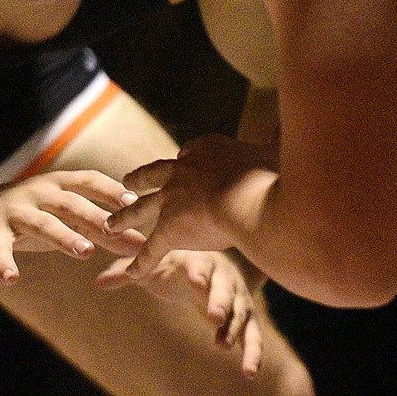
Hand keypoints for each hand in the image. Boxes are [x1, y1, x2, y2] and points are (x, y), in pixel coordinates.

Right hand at [0, 169, 144, 284]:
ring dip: (64, 236)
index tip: (136, 202)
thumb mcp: (60, 218)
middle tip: (123, 234)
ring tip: (85, 252)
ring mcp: (12, 211)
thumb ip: (96, 227)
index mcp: (56, 184)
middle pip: (71, 204)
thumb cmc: (28, 217)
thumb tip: (141, 243)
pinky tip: (12, 279)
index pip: (88, 180)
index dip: (111, 189)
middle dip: (98, 218)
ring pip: (42, 223)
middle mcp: (36, 192)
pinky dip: (4, 263)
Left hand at [97, 249, 264, 378]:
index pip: (199, 265)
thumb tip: (98, 282)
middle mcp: (222, 278)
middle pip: (223, 289)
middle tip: (214, 316)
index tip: (197, 280)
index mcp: (198, 262)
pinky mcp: (245, 317)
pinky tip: (251, 372)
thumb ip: (128, 273)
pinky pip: (252, 334)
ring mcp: (236, 298)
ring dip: (237, 332)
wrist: (216, 261)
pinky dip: (254, 352)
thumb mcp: (155, 267)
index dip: (199, 272)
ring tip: (234, 353)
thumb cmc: (178, 264)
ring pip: (241, 314)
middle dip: (220, 302)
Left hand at [104, 134, 276, 280]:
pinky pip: (152, 249)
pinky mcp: (170, 229)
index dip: (188, 160)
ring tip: (111, 223)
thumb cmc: (268, 174)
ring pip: (142, 208)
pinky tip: (128, 273)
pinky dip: (140, 262)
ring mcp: (171, 199)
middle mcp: (181, 171)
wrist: (247, 199)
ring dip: (125, 216)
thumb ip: (275, 140)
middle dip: (140, 179)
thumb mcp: (273, 149)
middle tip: (128, 182)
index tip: (186, 160)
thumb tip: (285, 125)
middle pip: (155, 174)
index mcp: (204, 149)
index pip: (190, 153)